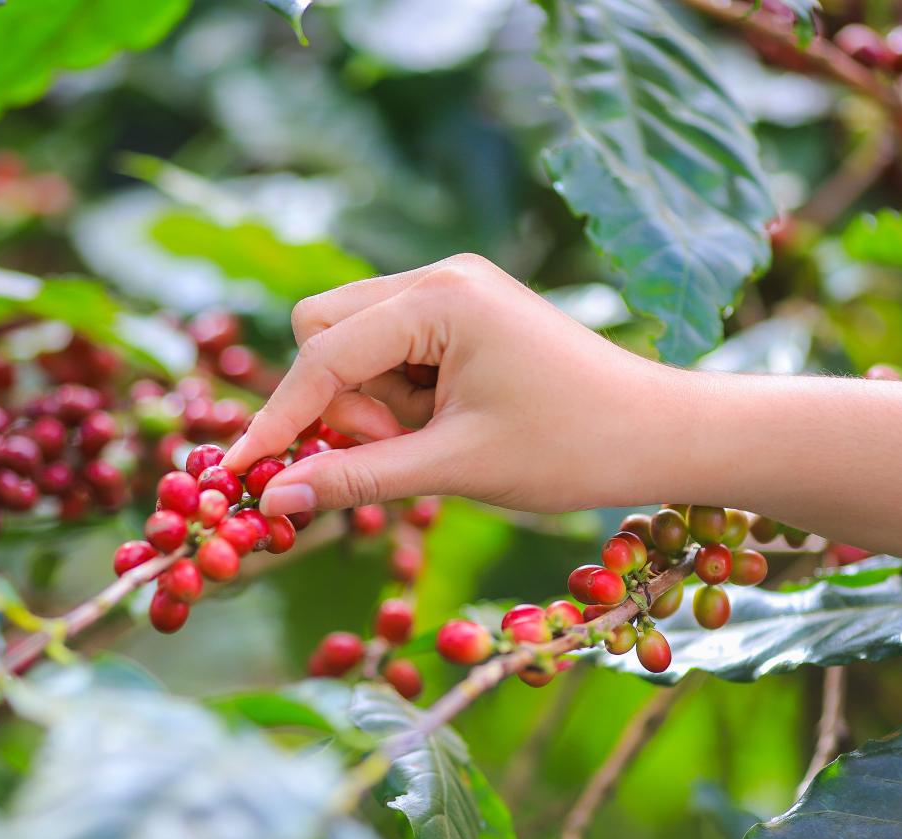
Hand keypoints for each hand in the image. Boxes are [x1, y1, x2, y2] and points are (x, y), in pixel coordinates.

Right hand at [222, 254, 673, 515]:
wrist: (659, 432)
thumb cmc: (570, 448)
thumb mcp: (454, 468)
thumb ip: (358, 478)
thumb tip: (273, 500)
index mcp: (440, 298)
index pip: (323, 355)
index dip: (280, 419)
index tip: (242, 472)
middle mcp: (438, 277)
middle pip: (323, 329)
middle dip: (335, 400)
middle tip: (388, 449)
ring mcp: (451, 290)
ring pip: (352, 342)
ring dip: (368, 402)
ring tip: (431, 440)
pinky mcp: (461, 314)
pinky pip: (388, 350)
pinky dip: (394, 396)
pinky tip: (442, 424)